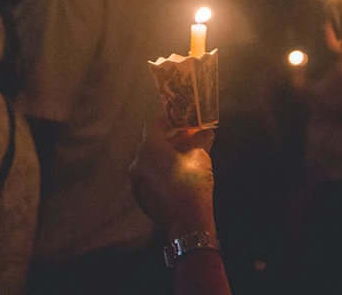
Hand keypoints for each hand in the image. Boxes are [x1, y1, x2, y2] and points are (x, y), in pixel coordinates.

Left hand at [130, 120, 215, 238]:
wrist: (187, 224)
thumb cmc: (192, 183)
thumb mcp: (201, 156)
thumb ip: (200, 138)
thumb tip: (205, 131)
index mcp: (148, 148)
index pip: (154, 122)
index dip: (169, 117)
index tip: (183, 117)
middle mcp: (137, 162)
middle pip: (153, 141)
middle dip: (172, 136)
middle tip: (190, 135)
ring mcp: (136, 181)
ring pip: (151, 159)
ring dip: (167, 153)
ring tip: (188, 154)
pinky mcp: (140, 196)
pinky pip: (150, 175)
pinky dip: (162, 169)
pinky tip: (179, 173)